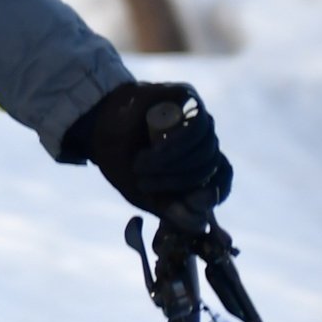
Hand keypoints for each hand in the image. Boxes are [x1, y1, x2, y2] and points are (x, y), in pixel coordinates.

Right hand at [67, 82, 232, 219]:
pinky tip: (152, 154)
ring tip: (140, 167)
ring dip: (171, 165)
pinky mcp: (188, 96)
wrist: (97, 125)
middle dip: (176, 181)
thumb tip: (201, 225)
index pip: (223, 177)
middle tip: (142, 183)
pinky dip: (176, 147)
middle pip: (210, 165)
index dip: (214, 193)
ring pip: (205, 147)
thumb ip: (173, 210)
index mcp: (198, 161)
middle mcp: (202, 137)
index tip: (192, 203)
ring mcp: (197, 115)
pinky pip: (197, 126)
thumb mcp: (146, 194)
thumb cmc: (122, 161)